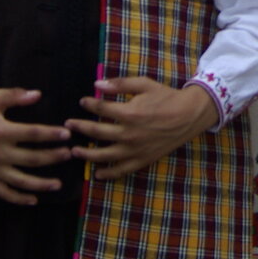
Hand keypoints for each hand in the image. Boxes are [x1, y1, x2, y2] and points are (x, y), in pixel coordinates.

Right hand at [0, 89, 71, 205]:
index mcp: (1, 131)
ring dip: (41, 184)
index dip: (51, 134)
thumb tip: (38, 94)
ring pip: (21, 181)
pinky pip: (4, 193)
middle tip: (69, 154)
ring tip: (58, 183)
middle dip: (53, 157)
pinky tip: (33, 200)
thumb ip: (16, 95)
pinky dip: (19, 199)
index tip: (67, 134)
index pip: (33, 134)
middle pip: (32, 159)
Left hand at [66, 76, 213, 179]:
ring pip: (104, 156)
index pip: (101, 109)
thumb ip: (120, 84)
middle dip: (80, 128)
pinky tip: (96, 174)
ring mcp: (135, 150)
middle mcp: (129, 134)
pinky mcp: (142, 160)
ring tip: (74, 151)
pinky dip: (108, 174)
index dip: (89, 104)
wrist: (189, 115)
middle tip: (68, 125)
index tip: (82, 102)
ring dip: (86, 154)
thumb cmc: (166, 97)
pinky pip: (121, 171)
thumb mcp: (144, 84)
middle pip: (97, 133)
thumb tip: (96, 84)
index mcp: (129, 113)